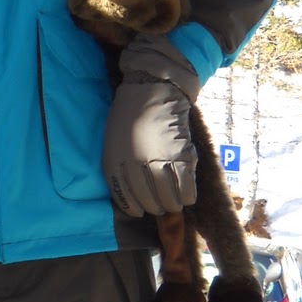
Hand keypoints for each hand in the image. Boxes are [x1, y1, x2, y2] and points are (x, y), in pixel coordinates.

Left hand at [103, 36, 198, 218]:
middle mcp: (134, 166)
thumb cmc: (130, 116)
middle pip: (147, 200)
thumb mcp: (113, 142)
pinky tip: (187, 197)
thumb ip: (120, 166)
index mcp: (114, 163)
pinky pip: (185, 185)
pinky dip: (187, 195)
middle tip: (161, 206)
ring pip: (167, 196)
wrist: (152, 90)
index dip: (134, 208)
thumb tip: (132, 193)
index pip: (124, 198)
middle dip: (155, 207)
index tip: (140, 211)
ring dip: (172, 204)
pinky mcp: (179, 156)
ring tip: (174, 203)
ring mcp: (158, 162)